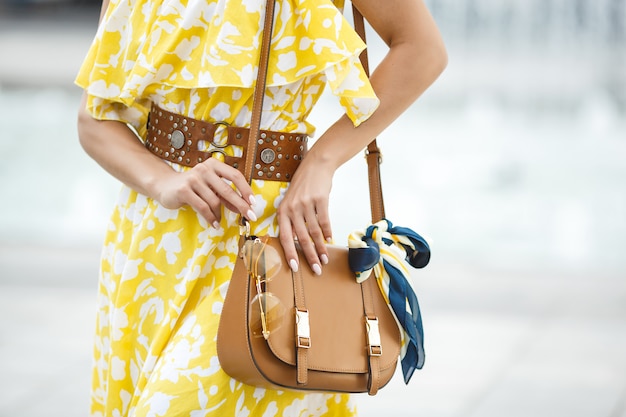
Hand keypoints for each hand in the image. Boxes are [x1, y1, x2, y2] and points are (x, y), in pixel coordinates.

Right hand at [156, 158, 256, 227]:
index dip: (246, 189)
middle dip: (241, 205)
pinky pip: (202, 207)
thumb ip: (225, 195)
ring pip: (214, 201)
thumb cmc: (193, 187)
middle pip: (227, 189)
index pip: (235, 175)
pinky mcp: (184, 190)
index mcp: (214, 165)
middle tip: (250, 216)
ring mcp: (193, 178)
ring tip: (220, 222)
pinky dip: (210, 217)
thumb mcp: (211, 188)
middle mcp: (204, 169)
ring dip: (220, 214)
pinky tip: (214, 224)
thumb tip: (244, 207)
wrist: (166, 186)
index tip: (254, 202)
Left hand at [277, 156, 333, 274]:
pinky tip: (330, 240)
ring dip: (321, 248)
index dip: (289, 253)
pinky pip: (324, 221)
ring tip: (325, 259)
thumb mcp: (290, 202)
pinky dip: (328, 232)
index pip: (284, 237)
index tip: (294, 267)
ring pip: (314, 232)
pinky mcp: (320, 199)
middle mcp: (292, 208)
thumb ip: (291, 221)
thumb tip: (294, 242)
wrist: (315, 166)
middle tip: (316, 270)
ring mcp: (306, 204)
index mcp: (282, 211)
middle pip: (300, 238)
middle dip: (309, 257)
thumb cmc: (303, 186)